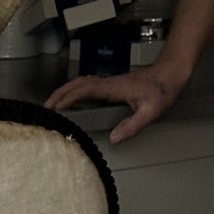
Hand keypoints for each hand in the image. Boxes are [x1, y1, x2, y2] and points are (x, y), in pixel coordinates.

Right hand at [44, 67, 182, 142]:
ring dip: (64, 92)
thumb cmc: (162, 92)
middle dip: (59, 95)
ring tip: (51, 105)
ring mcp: (108, 82)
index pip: (85, 90)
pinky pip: (86, 86)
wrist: (170, 74)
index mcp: (114, 88)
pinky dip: (73, 91)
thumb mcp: (151, 112)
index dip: (68, 98)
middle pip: (77, 84)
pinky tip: (70, 100)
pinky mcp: (110, 85)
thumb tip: (113, 139)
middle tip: (43, 108)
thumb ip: (132, 126)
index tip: (55, 108)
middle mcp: (108, 83)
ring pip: (80, 83)